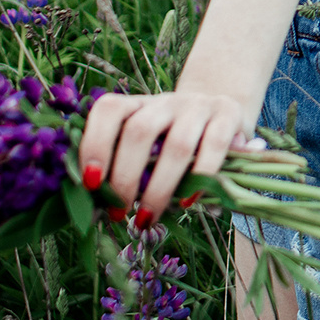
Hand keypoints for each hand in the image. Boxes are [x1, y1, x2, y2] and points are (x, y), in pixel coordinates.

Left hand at [78, 90, 261, 225]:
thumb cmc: (175, 139)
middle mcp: (166, 101)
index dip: (94, 143)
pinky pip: (214, 147)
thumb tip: (92, 193)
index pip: (109, 110)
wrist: (223, 111)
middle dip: (125, 178)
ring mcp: (199, 106)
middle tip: (118, 211)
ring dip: (159, 187)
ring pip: (177, 144)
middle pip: (139, 131)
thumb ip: (126, 163)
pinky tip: (187, 202)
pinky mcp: (229, 116)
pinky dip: (200, 178)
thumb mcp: (149, 145)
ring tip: (147, 217)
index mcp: (138, 104)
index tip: (90, 182)